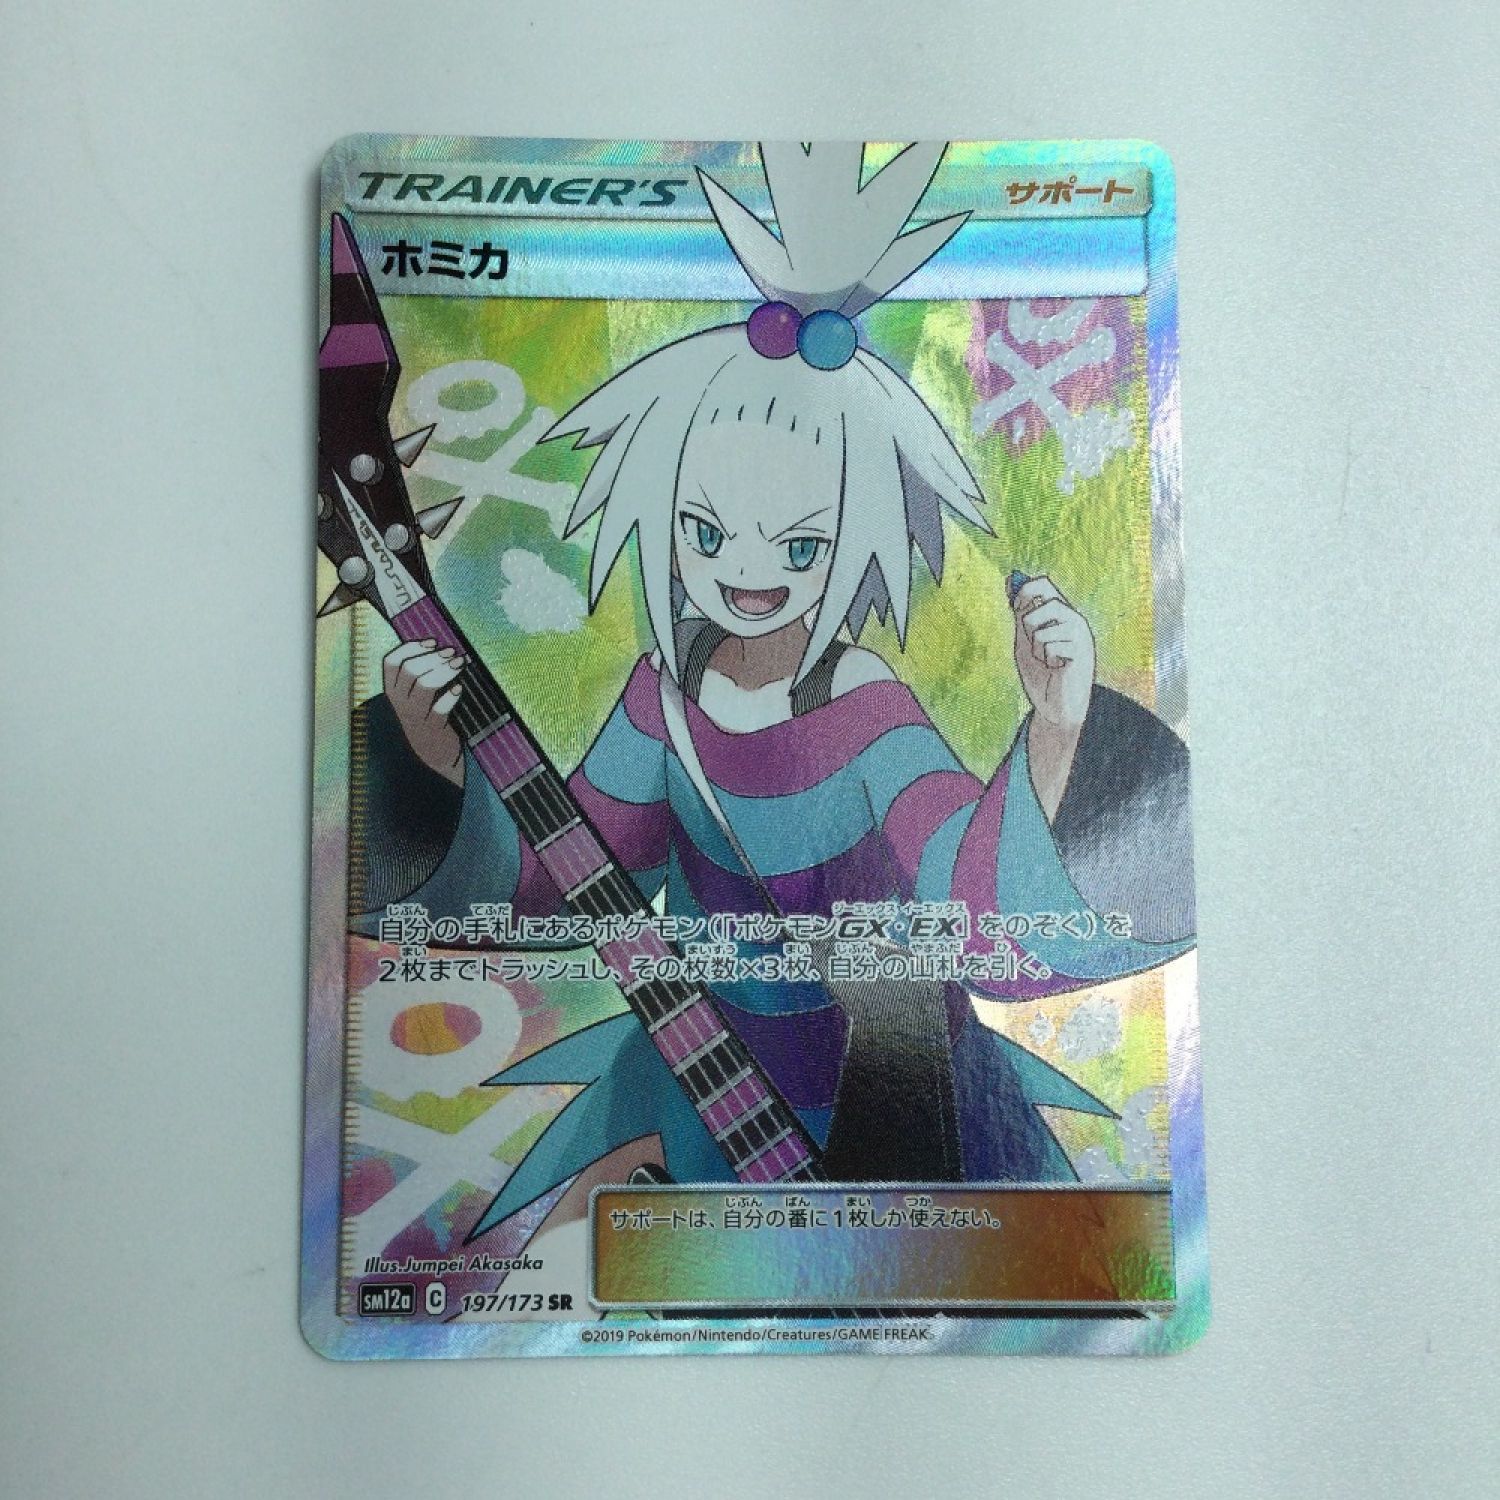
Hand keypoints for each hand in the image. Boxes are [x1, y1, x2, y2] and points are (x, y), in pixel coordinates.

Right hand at [382, 639, 464, 785]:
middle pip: (409, 670)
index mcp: (393, 693)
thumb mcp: (415, 700)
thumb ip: (419, 677)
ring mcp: (415, 718)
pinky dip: (451, 696)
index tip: (432, 641)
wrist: (435, 760)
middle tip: (452, 652)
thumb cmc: (427, 722)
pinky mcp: (433, 730)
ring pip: (424, 685)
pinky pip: (440, 709)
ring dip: (444, 670)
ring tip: (461, 663)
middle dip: (433, 656)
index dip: (411, 647)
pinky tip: (459, 689)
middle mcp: (400, 704)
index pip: (391, 662)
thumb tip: (439, 647)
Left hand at [1011, 575, 1094, 730]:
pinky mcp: (1082, 650)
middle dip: (1029, 624)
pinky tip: (1057, 668)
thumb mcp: (1024, 638)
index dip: (1024, 593)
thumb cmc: (1040, 672)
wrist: (1054, 706)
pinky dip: (1046, 660)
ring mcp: (1080, 634)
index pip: (1043, 583)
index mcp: (1060, 612)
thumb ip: (1020, 611)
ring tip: (1047, 660)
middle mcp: (1073, 618)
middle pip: (1045, 599)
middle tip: (1034, 644)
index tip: (1015, 612)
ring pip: (1042, 627)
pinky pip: (1050, 645)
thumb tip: (1011, 578)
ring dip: (1036, 648)